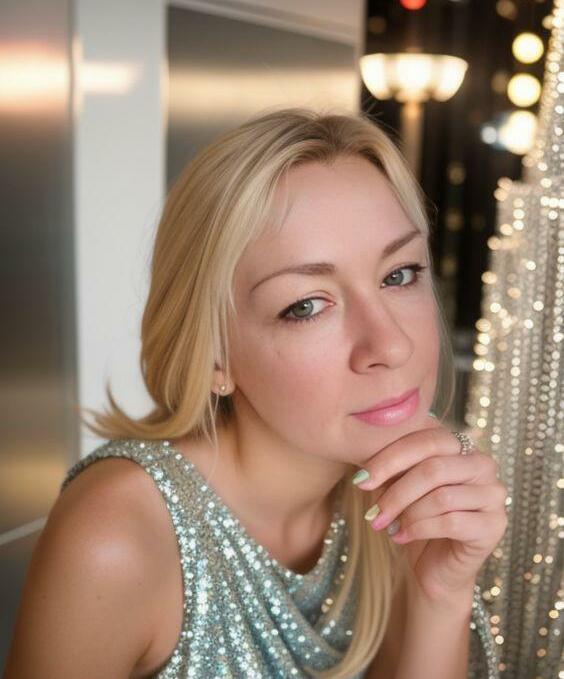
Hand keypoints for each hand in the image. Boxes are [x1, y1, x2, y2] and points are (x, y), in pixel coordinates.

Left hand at [354, 414, 507, 602]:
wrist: (435, 566)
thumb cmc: (415, 518)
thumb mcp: (399, 488)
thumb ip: (391, 471)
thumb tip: (366, 473)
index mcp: (460, 446)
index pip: (426, 440)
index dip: (390, 459)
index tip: (361, 480)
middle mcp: (482, 465)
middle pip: (434, 468)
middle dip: (397, 492)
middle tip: (373, 514)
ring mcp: (494, 494)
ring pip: (441, 497)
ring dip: (407, 514)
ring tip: (387, 526)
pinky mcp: (495, 525)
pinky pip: (451, 522)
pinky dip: (420, 529)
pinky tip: (402, 537)